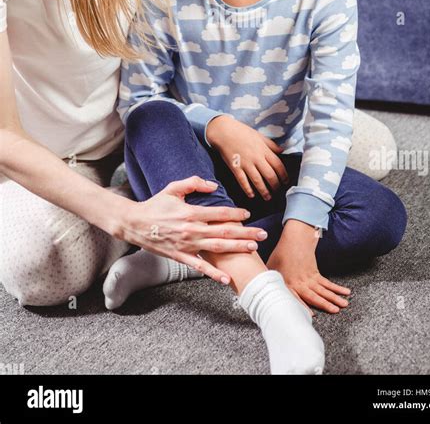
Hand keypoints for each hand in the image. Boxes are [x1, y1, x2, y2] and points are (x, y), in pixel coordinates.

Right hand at [117, 176, 267, 283]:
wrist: (134, 224)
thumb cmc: (155, 205)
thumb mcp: (173, 188)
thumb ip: (193, 183)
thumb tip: (214, 186)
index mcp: (191, 212)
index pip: (219, 213)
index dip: (235, 213)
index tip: (247, 213)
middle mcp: (192, 229)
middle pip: (224, 232)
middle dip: (245, 233)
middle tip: (263, 234)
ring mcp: (186, 244)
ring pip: (216, 248)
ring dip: (236, 249)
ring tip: (253, 249)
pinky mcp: (180, 256)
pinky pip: (199, 266)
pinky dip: (213, 273)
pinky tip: (226, 279)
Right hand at [206, 115, 289, 199]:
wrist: (224, 131)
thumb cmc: (242, 132)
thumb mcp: (259, 136)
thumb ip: (271, 144)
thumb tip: (282, 150)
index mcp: (263, 150)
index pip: (278, 165)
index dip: (284, 175)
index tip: (286, 182)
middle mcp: (256, 158)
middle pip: (270, 175)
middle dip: (275, 186)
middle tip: (278, 192)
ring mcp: (245, 163)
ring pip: (257, 181)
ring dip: (264, 191)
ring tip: (267, 197)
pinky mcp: (235, 167)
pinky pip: (242, 181)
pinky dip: (247, 189)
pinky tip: (251, 195)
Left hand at [266, 220, 351, 313]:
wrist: (293, 241)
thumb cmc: (280, 257)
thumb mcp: (271, 270)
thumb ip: (270, 284)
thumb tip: (263, 296)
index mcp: (288, 283)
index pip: (295, 297)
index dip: (303, 306)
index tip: (311, 316)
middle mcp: (300, 282)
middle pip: (314, 294)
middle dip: (326, 303)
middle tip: (336, 310)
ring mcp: (309, 278)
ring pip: (324, 289)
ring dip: (335, 297)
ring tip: (344, 304)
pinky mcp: (316, 274)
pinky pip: (327, 283)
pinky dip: (336, 288)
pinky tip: (345, 292)